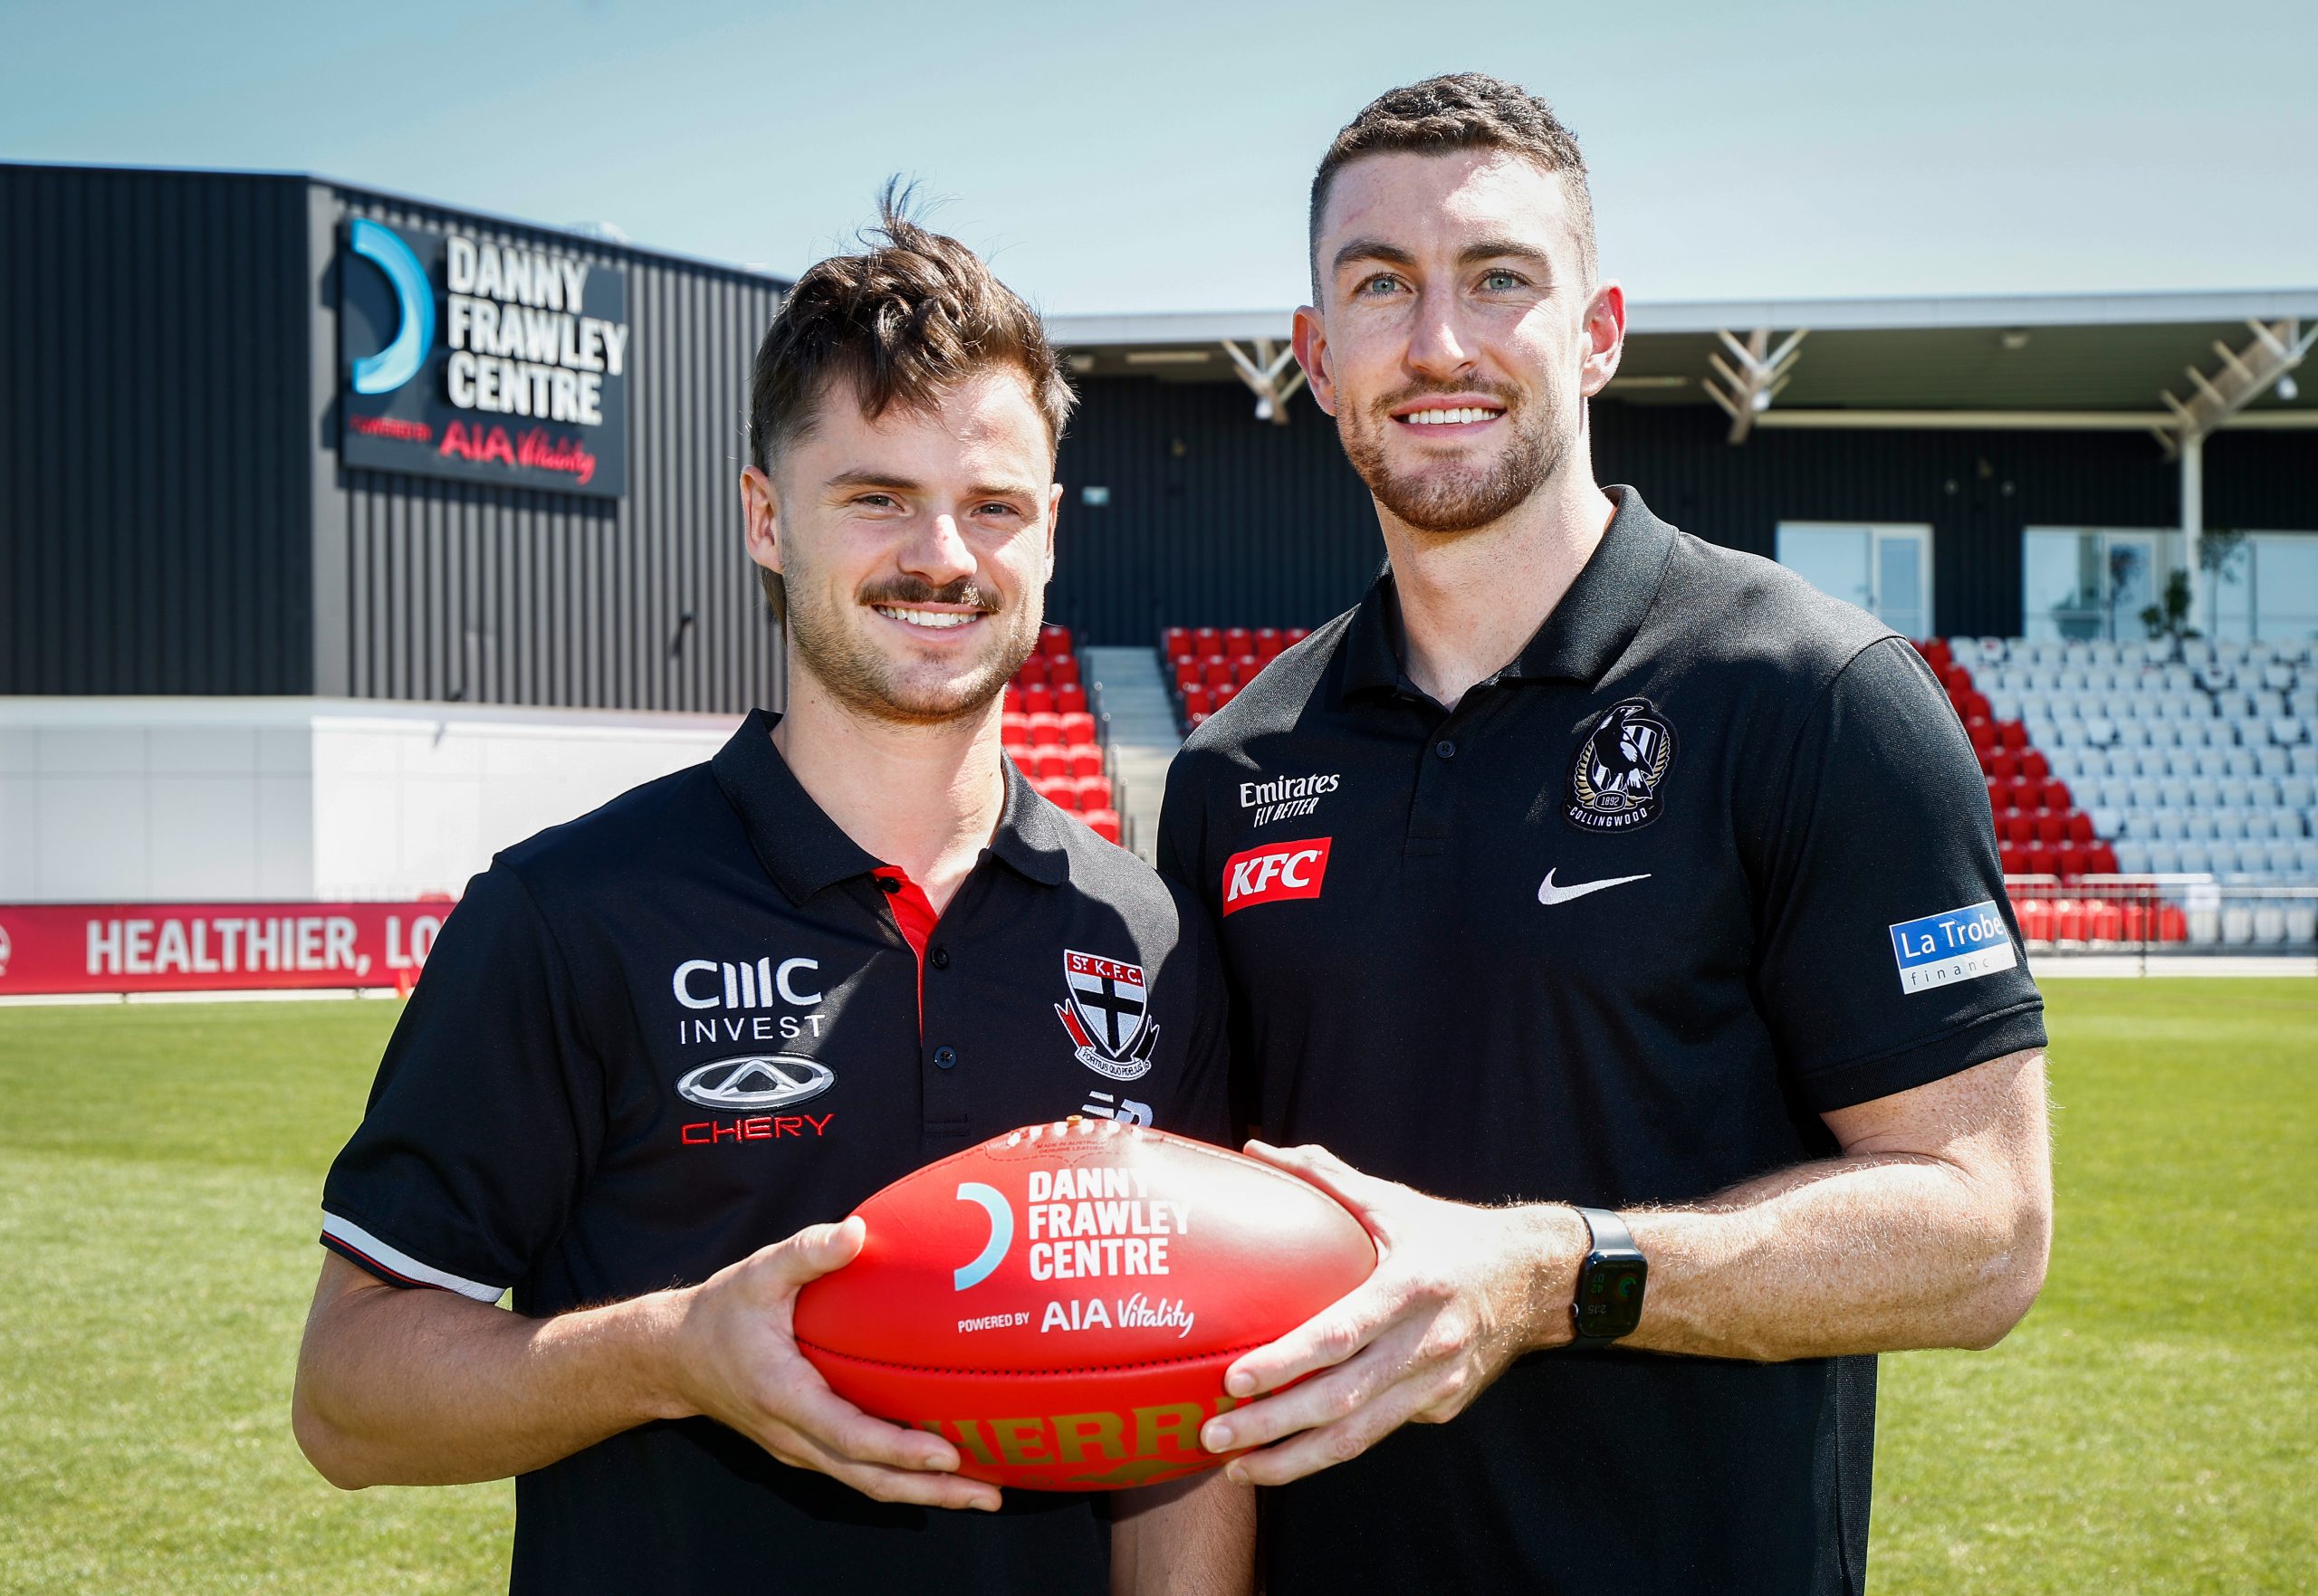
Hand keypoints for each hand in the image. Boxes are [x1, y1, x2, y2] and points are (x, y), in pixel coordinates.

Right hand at [667, 1216, 1000, 1510]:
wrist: (673, 1357)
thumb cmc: (721, 1312)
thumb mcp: (758, 1273)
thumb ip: (807, 1252)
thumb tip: (857, 1232)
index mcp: (786, 1396)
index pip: (850, 1435)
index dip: (899, 1448)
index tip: (947, 1453)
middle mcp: (794, 1434)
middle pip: (869, 1477)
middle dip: (932, 1490)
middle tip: (990, 1493)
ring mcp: (799, 1447)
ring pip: (866, 1482)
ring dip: (924, 1492)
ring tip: (983, 1492)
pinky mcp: (806, 1446)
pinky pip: (857, 1471)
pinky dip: (901, 1478)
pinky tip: (941, 1472)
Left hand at [1198, 1143, 1582, 1485]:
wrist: (1536, 1279)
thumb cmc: (1452, 1235)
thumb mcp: (1392, 1200)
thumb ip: (1322, 1175)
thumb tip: (1255, 1150)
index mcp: (1410, 1288)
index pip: (1340, 1335)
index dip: (1286, 1362)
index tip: (1234, 1380)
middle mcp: (1427, 1343)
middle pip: (1341, 1402)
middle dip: (1272, 1427)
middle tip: (1214, 1435)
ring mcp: (1439, 1383)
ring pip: (1359, 1438)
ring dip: (1295, 1460)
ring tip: (1239, 1469)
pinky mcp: (1443, 1407)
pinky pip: (1382, 1430)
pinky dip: (1333, 1445)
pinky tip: (1289, 1451)